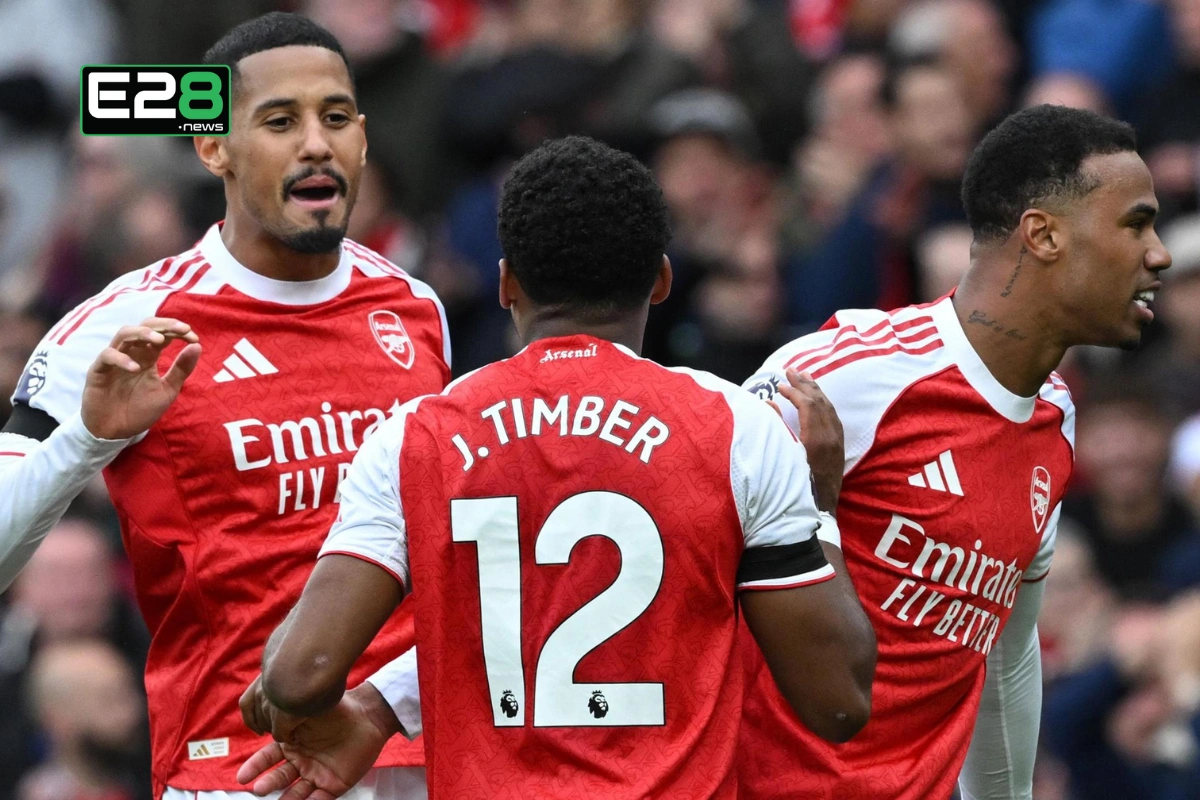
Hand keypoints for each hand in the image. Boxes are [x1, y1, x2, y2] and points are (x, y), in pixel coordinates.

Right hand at [81, 317, 200, 439]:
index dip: (177, 332)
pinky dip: (121, 359)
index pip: (162, 334)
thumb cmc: (140, 409)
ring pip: (124, 334)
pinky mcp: (98, 371)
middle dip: (164, 325)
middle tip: (182, 330)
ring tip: (160, 340)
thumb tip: (197, 345)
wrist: (116, 432)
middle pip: (144, 326)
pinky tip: (136, 368)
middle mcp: (131, 353)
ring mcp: (114, 360)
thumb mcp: (167, 390)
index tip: (194, 337)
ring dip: (143, 333)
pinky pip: (107, 356)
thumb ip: (181, 369)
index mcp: (148, 356)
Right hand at [237, 684, 397, 799]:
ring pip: (296, 793)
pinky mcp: (333, 786)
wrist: (368, 717)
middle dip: (268, 783)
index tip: (242, 776)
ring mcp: (315, 775)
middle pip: (279, 778)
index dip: (255, 767)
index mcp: (291, 745)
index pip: (268, 758)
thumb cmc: (338, 711)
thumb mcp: (308, 711)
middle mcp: (300, 762)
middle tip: (258, 789)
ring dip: (287, 799)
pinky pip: (319, 799)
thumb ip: (289, 719)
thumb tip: (271, 726)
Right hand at [777, 369, 843, 512]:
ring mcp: (837, 441)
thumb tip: (768, 404)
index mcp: (816, 438)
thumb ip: (777, 429)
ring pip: (829, 407)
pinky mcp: (839, 446)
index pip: (807, 404)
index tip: (779, 384)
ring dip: (816, 390)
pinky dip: (823, 403)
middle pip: (820, 401)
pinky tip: (818, 399)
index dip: (793, 391)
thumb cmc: (796, 486)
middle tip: (791, 370)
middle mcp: (830, 436)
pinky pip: (833, 416)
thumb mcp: (783, 457)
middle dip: (805, 384)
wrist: (818, 510)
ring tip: (805, 377)